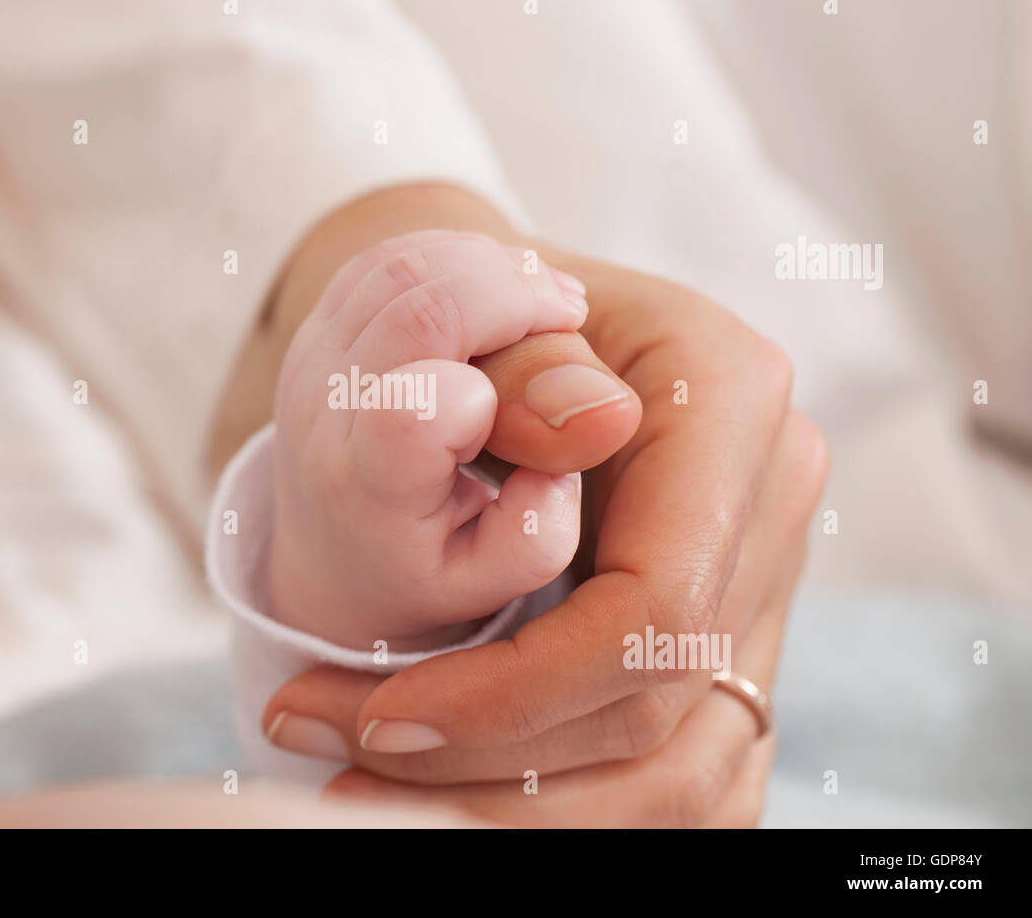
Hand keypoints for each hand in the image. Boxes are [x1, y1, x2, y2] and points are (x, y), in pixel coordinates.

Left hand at [261, 247, 827, 825]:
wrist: (524, 339)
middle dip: (493, 763)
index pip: (652, 606)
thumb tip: (591, 423)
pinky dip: (568, 807)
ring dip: (524, 808)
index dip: (515, 691)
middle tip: (344, 769)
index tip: (379, 720)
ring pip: (681, 776)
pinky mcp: (733, 644)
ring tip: (375, 798)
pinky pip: (678, 776)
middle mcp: (770, 501)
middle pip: (658, 707)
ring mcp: (763, 581)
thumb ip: (528, 361)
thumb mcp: (487, 306)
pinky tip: (462, 803)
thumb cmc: (491, 317)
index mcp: (734, 399)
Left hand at [268, 232, 605, 648]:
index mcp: (370, 491)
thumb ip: (537, 528)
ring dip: (488, 264)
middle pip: (415, 305)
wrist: (334, 553)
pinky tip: (500, 288)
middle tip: (572, 314)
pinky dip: (457, 253)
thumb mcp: (487, 581)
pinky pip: (389, 255)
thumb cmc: (424, 569)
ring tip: (545, 303)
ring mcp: (314, 358)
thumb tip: (583, 437)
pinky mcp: (321, 321)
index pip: (407, 413)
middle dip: (513, 290)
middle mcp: (325, 415)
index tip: (541, 388)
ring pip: (402, 265)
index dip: (484, 378)